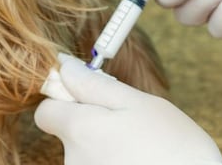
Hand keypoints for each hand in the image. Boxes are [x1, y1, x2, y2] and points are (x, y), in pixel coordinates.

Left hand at [35, 55, 221, 164]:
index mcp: (80, 130)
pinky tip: (140, 164)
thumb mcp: (139, 103)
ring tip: (142, 150)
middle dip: (94, 125)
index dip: (66, 100)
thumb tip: (63, 65)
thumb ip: (94, 85)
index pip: (46, 112)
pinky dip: (115, 164)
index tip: (91, 98)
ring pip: (87, 154)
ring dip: (108, 148)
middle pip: (70, 134)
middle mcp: (73, 161)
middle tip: (131, 126)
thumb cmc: (175, 148)